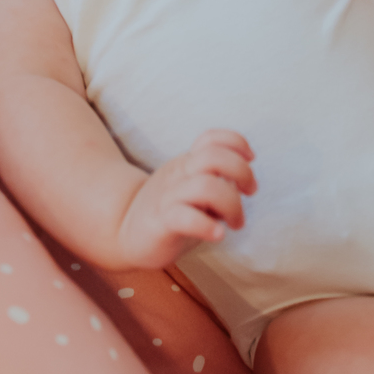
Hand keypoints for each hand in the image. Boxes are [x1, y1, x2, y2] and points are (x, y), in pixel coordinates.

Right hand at [116, 131, 255, 268]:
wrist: (122, 231)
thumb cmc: (169, 213)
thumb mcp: (194, 190)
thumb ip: (217, 183)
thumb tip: (243, 184)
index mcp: (187, 164)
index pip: (211, 139)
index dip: (236, 143)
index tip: (251, 159)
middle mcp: (178, 175)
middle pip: (214, 157)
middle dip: (242, 173)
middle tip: (250, 193)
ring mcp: (168, 198)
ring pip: (205, 186)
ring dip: (232, 205)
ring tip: (236, 223)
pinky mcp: (160, 223)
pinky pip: (184, 217)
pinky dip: (207, 226)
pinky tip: (218, 235)